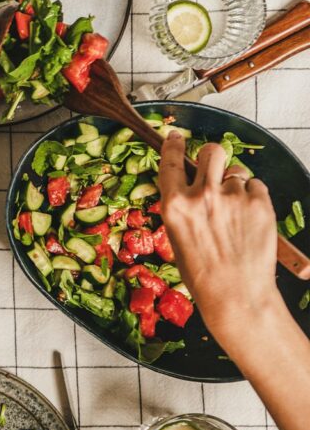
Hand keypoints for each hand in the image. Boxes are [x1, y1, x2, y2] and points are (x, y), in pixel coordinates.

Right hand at [157, 133, 280, 343]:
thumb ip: (182, 207)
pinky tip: (249, 221)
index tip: (176, 136)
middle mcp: (202, 195)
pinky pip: (256, 186)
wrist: (235, 293)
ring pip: (237, 173)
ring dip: (236, 186)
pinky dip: (254, 198)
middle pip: (210, 151)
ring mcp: (233, 197)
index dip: (173, 144)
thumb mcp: (177, 237)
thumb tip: (192, 188)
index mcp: (174, 205)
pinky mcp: (259, 203)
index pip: (170, 160)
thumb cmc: (202, 273)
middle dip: (212, 156)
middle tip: (215, 170)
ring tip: (235, 214)